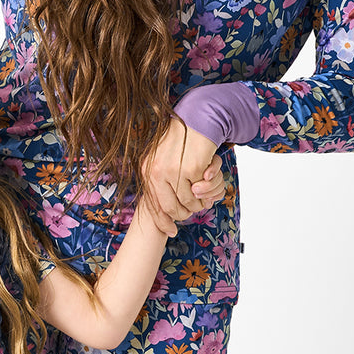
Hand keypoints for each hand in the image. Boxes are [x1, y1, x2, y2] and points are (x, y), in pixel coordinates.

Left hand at [143, 119, 221, 235]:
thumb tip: (164, 212)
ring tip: (203, 195)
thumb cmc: (183, 143)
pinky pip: (199, 193)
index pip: (152, 205)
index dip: (162, 222)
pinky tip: (207, 182)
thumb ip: (162, 183)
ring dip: (197, 203)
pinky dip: (205, 192)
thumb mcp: (164, 162)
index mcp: (147, 171)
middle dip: (184, 213)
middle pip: (170, 208)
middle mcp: (155, 172)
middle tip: (195, 208)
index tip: (171, 232)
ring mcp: (173, 170)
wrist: (198, 122)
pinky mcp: (191, 169)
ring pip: (186, 203)